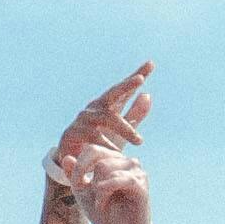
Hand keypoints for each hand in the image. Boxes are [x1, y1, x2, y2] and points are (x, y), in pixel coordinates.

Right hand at [43, 64, 152, 207]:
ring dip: (124, 129)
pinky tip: (118, 151)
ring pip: (106, 118)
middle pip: (112, 93)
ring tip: (139, 141)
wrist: (75, 160)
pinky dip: (106, 144)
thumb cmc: (101, 142)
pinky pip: (93, 136)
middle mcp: (96, 107)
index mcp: (109, 105)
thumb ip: (134, 114)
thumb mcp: (122, 129)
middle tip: (140, 79)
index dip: (136, 76)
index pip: (124, 90)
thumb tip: (147, 94)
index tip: (151, 63)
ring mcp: (84, 118)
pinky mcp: (73, 132)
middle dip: (126, 85)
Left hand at [53, 137, 154, 223]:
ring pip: (105, 167)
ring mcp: (136, 172)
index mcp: (115, 161)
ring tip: (99, 202)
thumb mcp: (83, 192)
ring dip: (96, 188)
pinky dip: (104, 192)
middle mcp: (128, 162)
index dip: (79, 165)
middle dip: (86, 177)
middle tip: (87, 195)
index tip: (77, 183)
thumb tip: (65, 157)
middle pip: (98, 157)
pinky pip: (117, 179)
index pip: (93, 149)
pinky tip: (102, 203)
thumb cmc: (105, 212)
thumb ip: (75, 175)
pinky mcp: (140, 185)